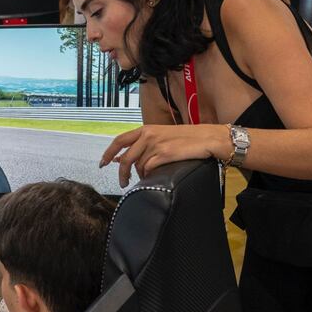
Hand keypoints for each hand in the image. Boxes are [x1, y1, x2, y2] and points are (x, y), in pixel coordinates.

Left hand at [100, 124, 227, 186]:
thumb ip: (144, 145)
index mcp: (146, 129)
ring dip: (139, 176)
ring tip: (143, 180)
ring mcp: (156, 144)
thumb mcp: (162, 137)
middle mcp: (148, 135)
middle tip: (122, 183)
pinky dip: (148, 176)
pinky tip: (153, 177)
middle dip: (120, 173)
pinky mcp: (165, 153)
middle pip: (125, 157)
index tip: (102, 163)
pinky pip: (149, 169)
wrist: (209, 138)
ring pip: (137, 166)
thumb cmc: (188, 139)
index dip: (108, 153)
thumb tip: (125, 159)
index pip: (119, 140)